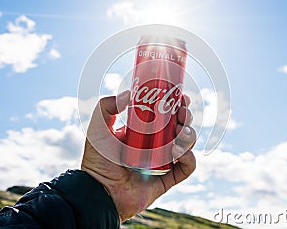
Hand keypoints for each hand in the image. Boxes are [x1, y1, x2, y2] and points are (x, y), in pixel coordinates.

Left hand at [81, 90, 196, 221]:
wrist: (100, 192)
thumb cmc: (97, 161)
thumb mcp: (98, 128)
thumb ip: (106, 106)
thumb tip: (129, 93)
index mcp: (143, 132)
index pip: (165, 114)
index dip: (175, 104)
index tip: (180, 95)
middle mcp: (156, 145)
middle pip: (180, 126)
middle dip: (186, 117)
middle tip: (182, 112)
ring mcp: (163, 161)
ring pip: (187, 144)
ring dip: (189, 135)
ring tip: (178, 133)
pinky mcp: (168, 178)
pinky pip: (187, 167)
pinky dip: (189, 158)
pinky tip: (178, 152)